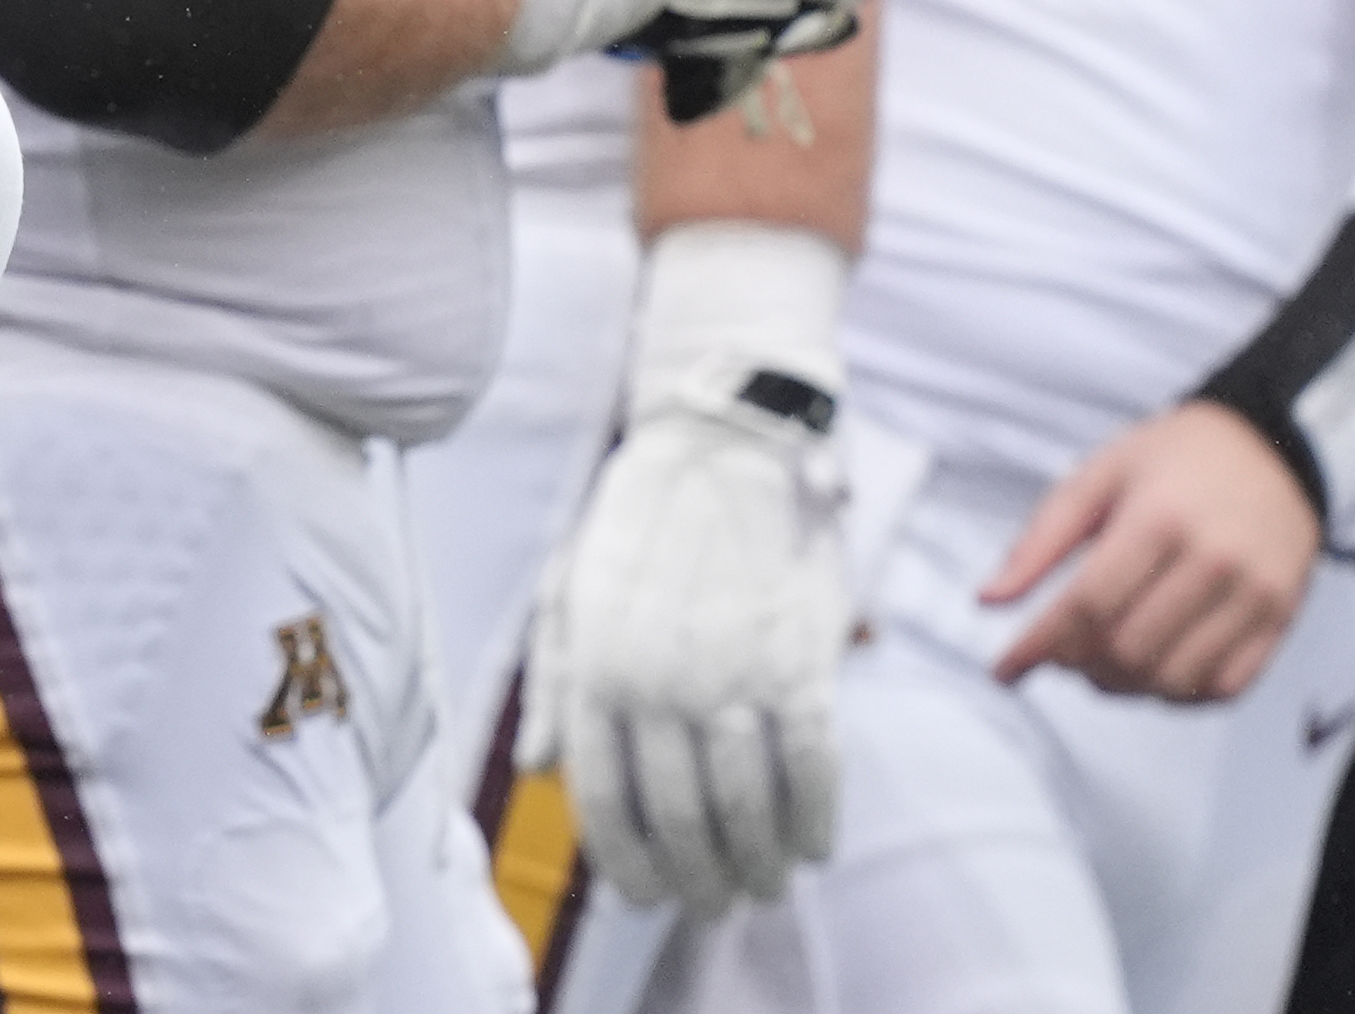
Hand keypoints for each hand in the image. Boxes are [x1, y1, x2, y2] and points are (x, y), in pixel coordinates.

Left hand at [521, 395, 850, 911]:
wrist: (722, 449)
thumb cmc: (636, 526)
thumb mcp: (566, 593)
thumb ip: (553, 687)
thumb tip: (538, 768)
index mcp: (594, 671)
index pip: (604, 805)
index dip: (628, 867)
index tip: (647, 899)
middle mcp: (657, 683)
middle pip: (682, 823)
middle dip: (701, 881)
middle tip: (717, 905)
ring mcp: (732, 676)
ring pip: (749, 810)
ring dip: (759, 864)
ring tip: (764, 885)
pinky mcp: (801, 663)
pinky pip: (815, 769)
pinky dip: (815, 820)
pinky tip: (813, 845)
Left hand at [983, 401, 1320, 701]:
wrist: (1271, 448)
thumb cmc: (1177, 458)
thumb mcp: (1097, 475)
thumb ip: (1040, 540)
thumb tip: (990, 599)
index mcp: (1159, 519)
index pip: (1089, 605)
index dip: (1038, 645)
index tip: (1005, 670)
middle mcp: (1214, 562)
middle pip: (1129, 648)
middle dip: (1076, 665)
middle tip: (1056, 654)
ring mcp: (1255, 596)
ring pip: (1174, 678)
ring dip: (1122, 687)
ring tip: (1097, 665)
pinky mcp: (1281, 620)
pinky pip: (1226, 686)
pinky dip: (1178, 696)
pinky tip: (1151, 672)